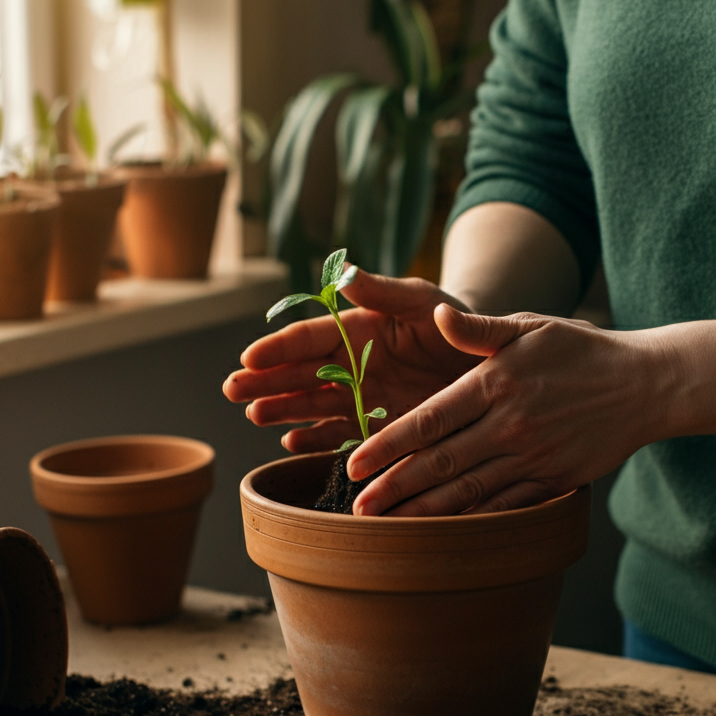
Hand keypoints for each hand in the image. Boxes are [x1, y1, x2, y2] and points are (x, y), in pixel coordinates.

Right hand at [223, 270, 481, 452]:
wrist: (481, 358)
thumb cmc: (451, 321)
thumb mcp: (422, 300)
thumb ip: (383, 291)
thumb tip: (343, 273)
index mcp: (355, 329)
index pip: (309, 338)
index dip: (278, 348)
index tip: (249, 358)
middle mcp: (351, 364)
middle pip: (300, 374)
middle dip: (266, 382)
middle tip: (233, 391)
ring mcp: (362, 397)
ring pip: (313, 405)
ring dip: (283, 410)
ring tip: (255, 415)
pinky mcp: (378, 426)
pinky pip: (342, 435)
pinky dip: (317, 440)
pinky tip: (291, 442)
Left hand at [347, 305, 666, 515]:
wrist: (645, 385)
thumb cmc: (581, 351)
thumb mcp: (530, 326)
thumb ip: (478, 329)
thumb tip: (436, 317)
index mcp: (496, 383)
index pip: (430, 419)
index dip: (389, 444)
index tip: (354, 462)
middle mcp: (510, 424)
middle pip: (441, 463)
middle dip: (394, 488)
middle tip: (357, 508)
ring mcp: (533, 457)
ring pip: (468, 492)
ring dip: (423, 512)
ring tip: (387, 528)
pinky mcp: (553, 480)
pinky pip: (504, 507)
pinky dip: (471, 522)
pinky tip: (442, 534)